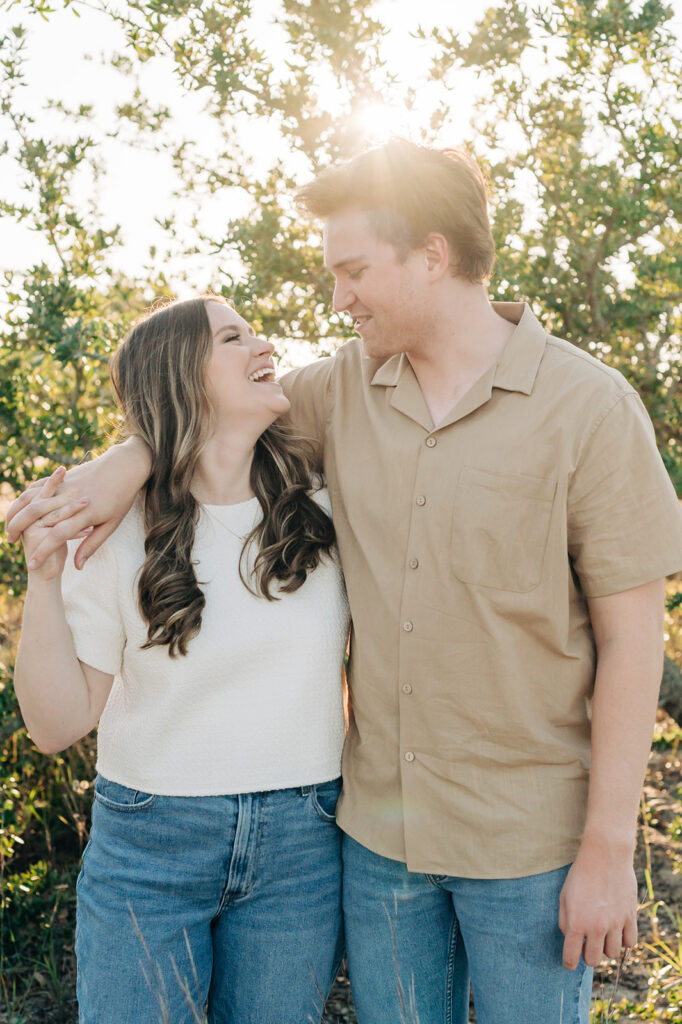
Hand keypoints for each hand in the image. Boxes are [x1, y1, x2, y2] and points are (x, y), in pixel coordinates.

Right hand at [5, 437, 149, 568]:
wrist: (125, 468)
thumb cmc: (121, 499)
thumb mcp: (111, 524)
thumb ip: (91, 545)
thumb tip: (78, 566)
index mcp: (86, 514)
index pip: (57, 536)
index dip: (43, 552)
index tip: (33, 565)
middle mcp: (71, 498)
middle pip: (38, 515)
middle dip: (20, 529)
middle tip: (10, 542)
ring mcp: (66, 486)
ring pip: (33, 498)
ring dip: (19, 510)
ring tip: (10, 525)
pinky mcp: (63, 478)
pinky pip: (39, 486)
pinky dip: (26, 496)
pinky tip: (20, 506)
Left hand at [559, 839, 637, 969]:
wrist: (605, 856)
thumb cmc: (581, 874)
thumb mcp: (564, 896)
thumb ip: (564, 920)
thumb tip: (569, 938)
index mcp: (576, 922)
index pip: (571, 956)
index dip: (569, 963)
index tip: (569, 963)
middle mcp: (596, 927)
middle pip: (593, 960)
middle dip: (588, 955)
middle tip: (587, 944)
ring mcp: (615, 923)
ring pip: (613, 954)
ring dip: (606, 947)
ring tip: (602, 934)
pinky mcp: (630, 917)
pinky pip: (630, 943)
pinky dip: (623, 941)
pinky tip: (617, 930)